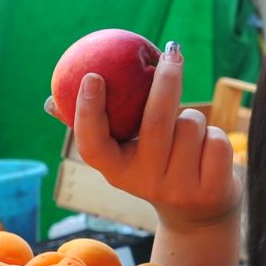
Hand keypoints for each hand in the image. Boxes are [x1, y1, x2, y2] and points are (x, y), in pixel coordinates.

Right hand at [45, 47, 239, 230]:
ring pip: (190, 124)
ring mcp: (179, 188)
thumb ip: (97, 127)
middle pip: (156, 121)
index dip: (88, 111)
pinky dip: (214, 135)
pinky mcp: (211, 190)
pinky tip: (207, 150)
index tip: (92, 76)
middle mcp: (144, 182)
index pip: (92, 144)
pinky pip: (215, 140)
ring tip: (187, 133)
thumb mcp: (124, 155)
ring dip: (194, 117)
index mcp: (116, 171)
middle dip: (166, 79)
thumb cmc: (154, 167)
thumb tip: (49, 101)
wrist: (197, 214)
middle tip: (172, 52)